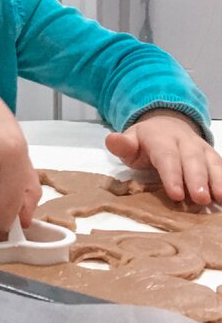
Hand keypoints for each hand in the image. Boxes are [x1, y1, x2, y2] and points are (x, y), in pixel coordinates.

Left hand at [104, 110, 221, 205]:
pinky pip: (220, 166)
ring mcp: (200, 148)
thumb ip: (122, 145)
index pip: (166, 156)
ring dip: (217, 180)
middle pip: (192, 160)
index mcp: (160, 138)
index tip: (176, 194)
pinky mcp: (211, 155)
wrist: (166, 124)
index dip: (172, 175)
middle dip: (197, 179)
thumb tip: (111, 140)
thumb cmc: (145, 141)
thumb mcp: (130, 141)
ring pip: (211, 162)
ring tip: (220, 198)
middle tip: (200, 199)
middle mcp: (184, 141)